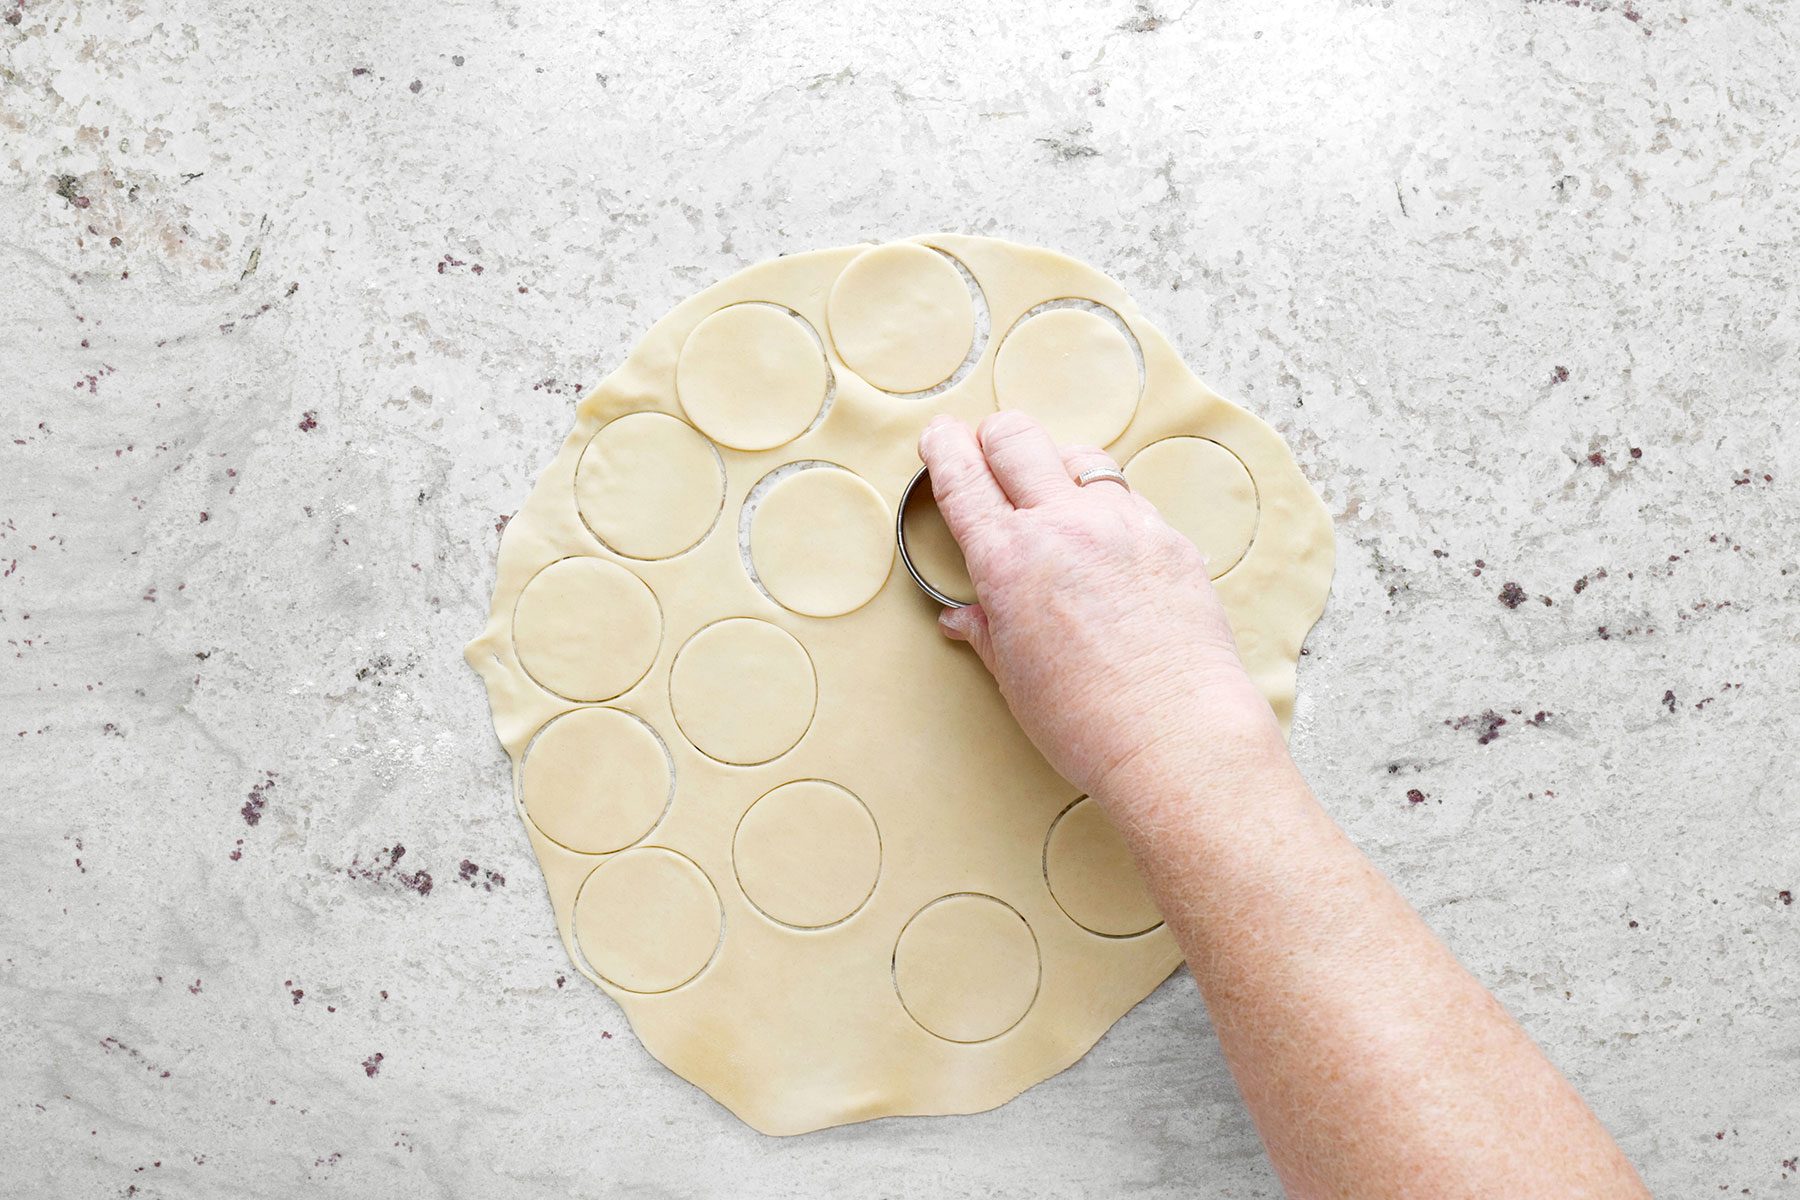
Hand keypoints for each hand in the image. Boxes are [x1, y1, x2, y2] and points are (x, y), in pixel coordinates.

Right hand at [917, 411, 1276, 799]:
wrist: (1177, 739)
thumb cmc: (1089, 723)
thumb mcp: (1016, 678)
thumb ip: (988, 632)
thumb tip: (965, 618)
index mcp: (1009, 561)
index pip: (962, 477)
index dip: (943, 447)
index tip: (939, 437)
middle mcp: (1064, 527)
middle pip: (1017, 436)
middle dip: (994, 437)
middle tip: (989, 454)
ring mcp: (1123, 525)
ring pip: (1079, 457)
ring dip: (1055, 468)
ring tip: (1054, 501)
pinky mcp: (1169, 539)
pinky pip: (1129, 498)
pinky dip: (1107, 508)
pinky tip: (1106, 544)